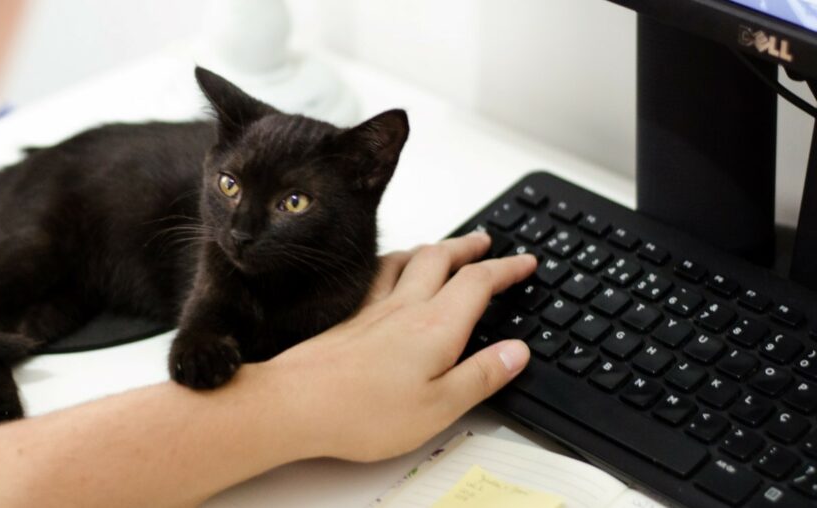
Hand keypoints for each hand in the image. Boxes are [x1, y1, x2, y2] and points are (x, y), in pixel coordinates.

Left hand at [263, 232, 536, 461]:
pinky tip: (387, 270)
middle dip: (469, 246)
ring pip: (407, 260)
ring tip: (444, 248)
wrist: (295, 403)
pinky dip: (393, 262)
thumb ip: (480, 376)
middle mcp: (405, 308)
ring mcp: (372, 309)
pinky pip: (377, 274)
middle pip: (442, 259)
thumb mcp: (438, 407)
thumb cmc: (361, 412)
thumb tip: (516, 352)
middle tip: (486, 241)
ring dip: (432, 249)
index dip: (507, 269)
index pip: (479, 283)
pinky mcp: (348, 317)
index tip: (525, 262)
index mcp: (436, 327)